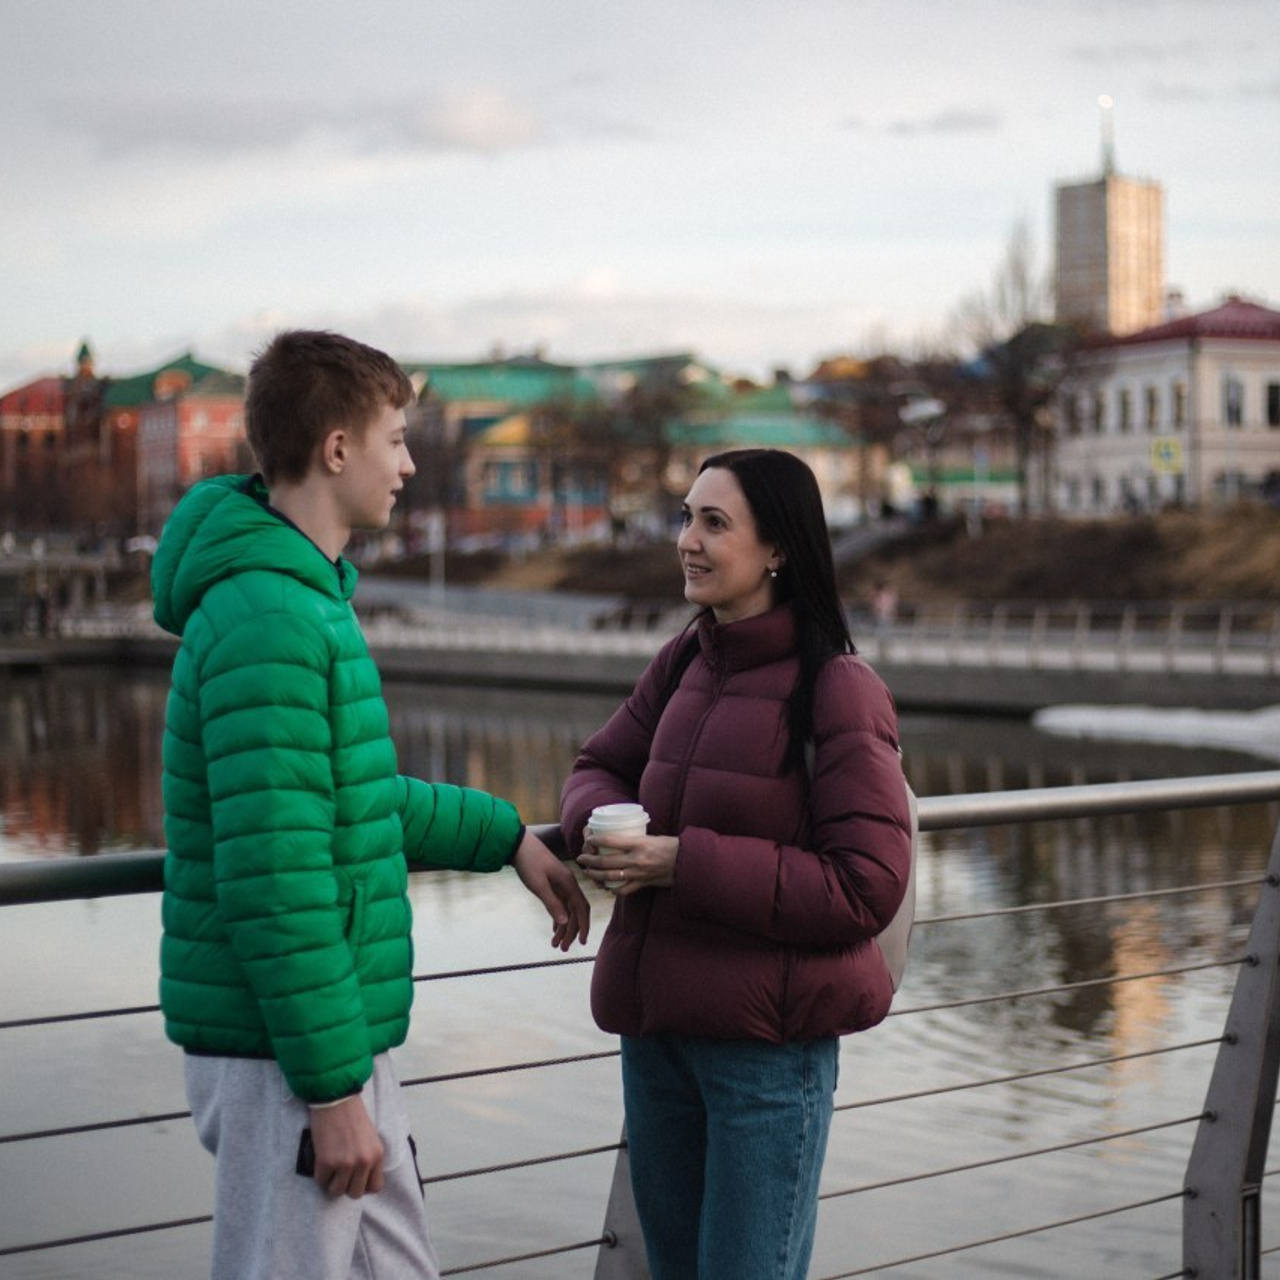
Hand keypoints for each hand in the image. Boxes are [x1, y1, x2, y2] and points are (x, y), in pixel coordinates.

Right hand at [309, 1095, 384, 1198]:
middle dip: (347, 1186)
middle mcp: (363, 1162)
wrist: (335, 1098)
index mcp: (377, 1155)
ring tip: (331, 1166)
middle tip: (340, 1173)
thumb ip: (369, 1158)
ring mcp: (345, 1164)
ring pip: (337, 1191)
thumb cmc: (353, 1115)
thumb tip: (362, 1179)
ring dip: (332, 1181)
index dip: (364, 1185)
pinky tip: (322, 1158)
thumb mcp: (371, 1138)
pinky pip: (321, 1181)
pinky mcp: (326, 1162)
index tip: (356, 1178)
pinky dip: (320, 1173)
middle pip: (355, 1193)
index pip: (375, 1187)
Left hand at [511, 830, 590, 949]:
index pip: (581, 908)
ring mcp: (561, 884)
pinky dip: (558, 918)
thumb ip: (552, 904)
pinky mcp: (553, 884)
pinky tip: (553, 929)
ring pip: (567, 909)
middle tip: (562, 948)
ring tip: (555, 944)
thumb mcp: (539, 885)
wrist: (519, 845)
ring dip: (563, 927)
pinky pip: (560, 904)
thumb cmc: (529, 863)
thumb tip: (565, 922)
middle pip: (575, 912)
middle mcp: (568, 884)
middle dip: (571, 931)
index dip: (583, 926)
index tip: (581, 942)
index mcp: (568, 884)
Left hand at [577, 833, 678, 895]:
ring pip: (611, 876)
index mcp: (639, 843)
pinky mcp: (643, 884)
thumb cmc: (671, 846)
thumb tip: (619, 839)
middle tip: (581, 858)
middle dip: (590, 860)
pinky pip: (624, 890)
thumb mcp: (652, 837)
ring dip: (596, 875)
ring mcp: (639, 874)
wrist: (687, 862)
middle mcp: (637, 859)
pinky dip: (613, 890)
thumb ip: (635, 840)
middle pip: (606, 861)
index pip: (611, 840)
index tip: (588, 838)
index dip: (596, 840)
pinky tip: (607, 887)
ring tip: (588, 872)